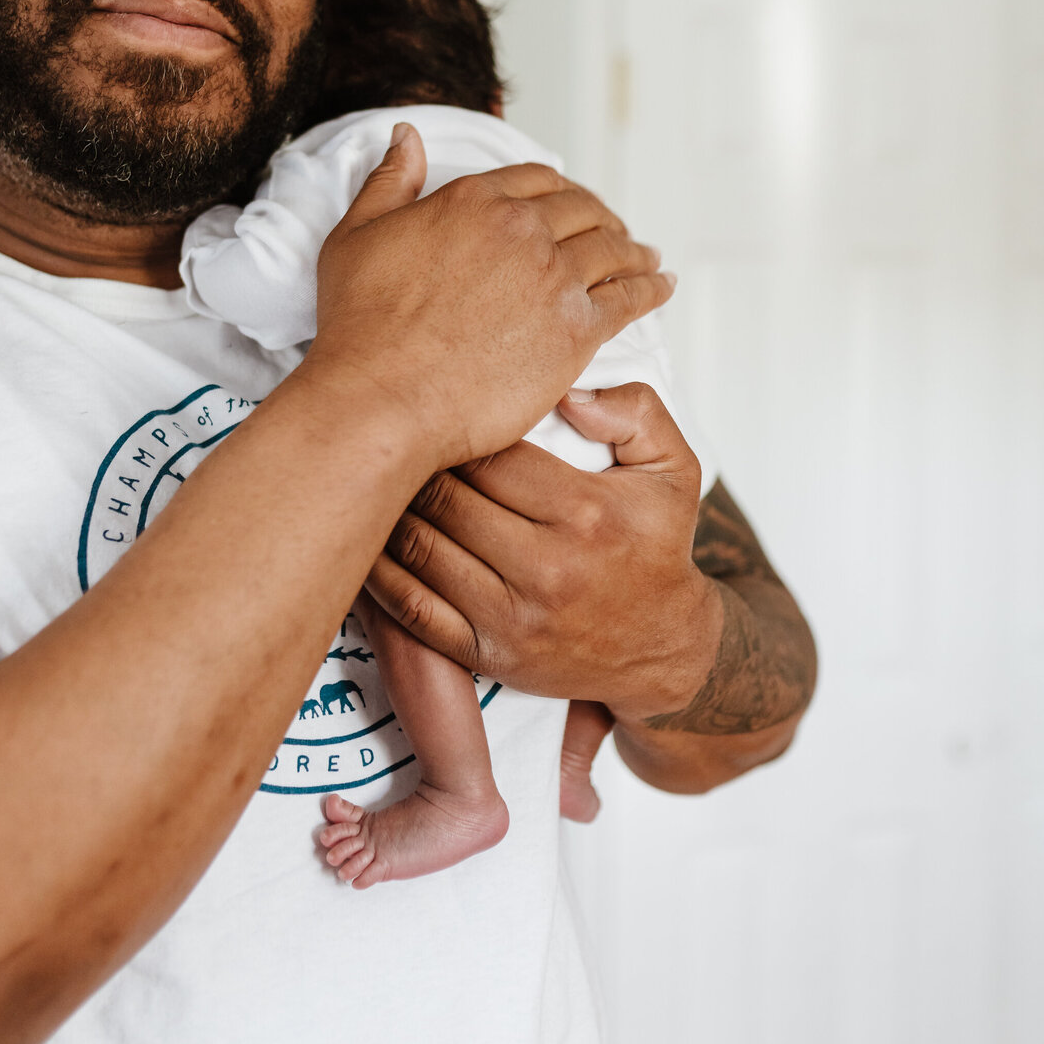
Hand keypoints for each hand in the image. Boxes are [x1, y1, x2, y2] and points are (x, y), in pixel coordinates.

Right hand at [308, 125, 674, 472]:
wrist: (381, 396)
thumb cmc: (359, 325)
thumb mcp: (356, 235)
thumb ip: (388, 181)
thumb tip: (408, 136)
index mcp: (473, 200)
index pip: (536, 179)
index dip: (560, 189)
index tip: (571, 202)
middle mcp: (521, 229)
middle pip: (582, 210)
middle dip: (602, 218)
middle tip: (615, 231)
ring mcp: (554, 278)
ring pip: (612, 250)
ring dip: (635, 251)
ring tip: (648, 258)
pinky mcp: (576, 330)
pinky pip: (629, 299)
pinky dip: (651, 289)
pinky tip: (662, 286)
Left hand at [364, 381, 719, 721]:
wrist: (663, 648)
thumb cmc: (658, 547)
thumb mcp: (673, 468)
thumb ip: (635, 410)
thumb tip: (568, 390)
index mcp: (586, 512)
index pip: (490, 453)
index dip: (454, 424)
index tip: (434, 405)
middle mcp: (547, 567)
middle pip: (446, 497)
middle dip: (411, 460)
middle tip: (388, 431)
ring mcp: (512, 617)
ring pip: (420, 548)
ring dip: (388, 510)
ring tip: (371, 475)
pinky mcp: (488, 654)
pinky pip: (411, 610)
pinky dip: (380, 574)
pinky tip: (370, 539)